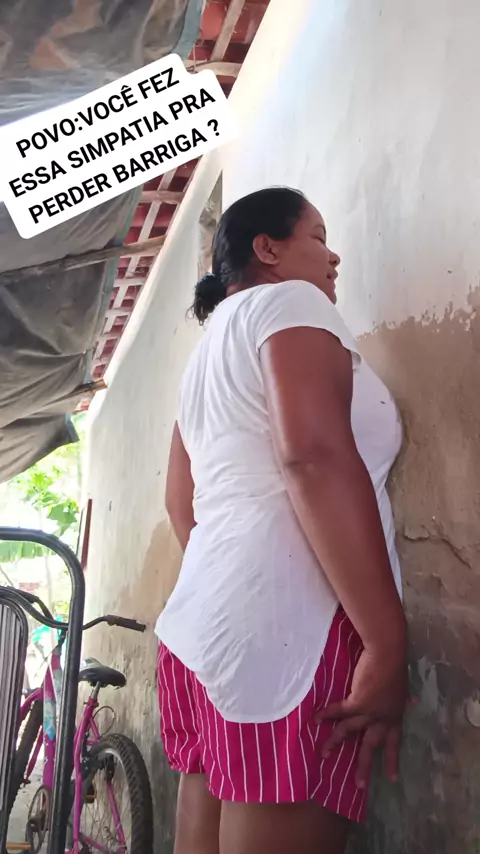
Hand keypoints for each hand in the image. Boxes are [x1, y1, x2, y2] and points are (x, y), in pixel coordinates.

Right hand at [315, 646, 408, 787]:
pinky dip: (327, 715)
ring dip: (335, 742)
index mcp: (396, 714)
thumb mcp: (402, 686)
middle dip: (365, 765)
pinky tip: (317, 719)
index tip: (392, 777)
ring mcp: (371, 711)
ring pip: (350, 731)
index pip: (394, 741)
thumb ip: (401, 697)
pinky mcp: (358, 702)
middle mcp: (384, 717)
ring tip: (324, 754)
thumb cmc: (394, 664)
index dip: (392, 759)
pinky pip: (339, 712)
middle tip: (360, 785)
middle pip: (372, 745)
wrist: (387, 653)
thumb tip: (411, 701)